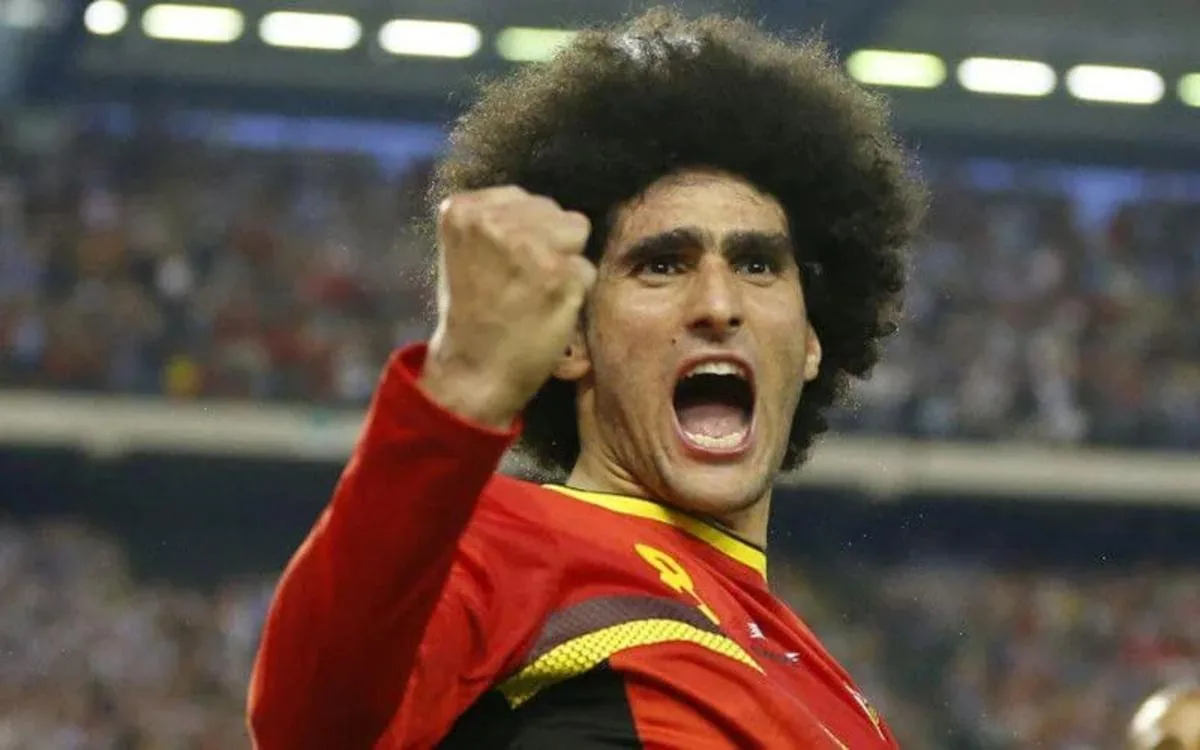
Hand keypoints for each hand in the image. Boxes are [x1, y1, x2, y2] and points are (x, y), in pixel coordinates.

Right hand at [420, 186, 595, 428]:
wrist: (473, 371)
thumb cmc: (473, 314)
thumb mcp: (466, 250)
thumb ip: (498, 221)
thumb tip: (547, 208)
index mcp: (464, 209)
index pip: (525, 198)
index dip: (525, 232)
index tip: (506, 264)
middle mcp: (495, 221)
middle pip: (555, 211)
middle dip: (549, 242)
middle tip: (522, 282)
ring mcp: (529, 247)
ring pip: (577, 232)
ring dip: (567, 262)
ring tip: (537, 292)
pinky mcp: (559, 275)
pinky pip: (588, 269)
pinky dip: (576, 292)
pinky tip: (548, 310)